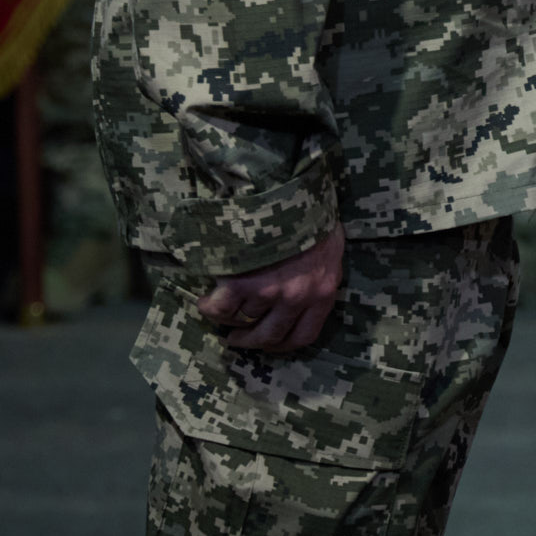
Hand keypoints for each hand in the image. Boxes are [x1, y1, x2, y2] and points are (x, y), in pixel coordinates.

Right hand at [196, 223, 343, 353]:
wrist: (288, 189)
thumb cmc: (311, 215)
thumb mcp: (329, 249)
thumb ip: (317, 278)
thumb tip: (300, 297)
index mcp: (323, 292)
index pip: (302, 337)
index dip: (281, 346)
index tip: (266, 343)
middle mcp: (297, 298)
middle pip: (268, 336)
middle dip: (248, 340)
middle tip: (236, 338)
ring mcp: (269, 291)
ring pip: (241, 319)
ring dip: (228, 317)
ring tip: (221, 307)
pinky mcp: (241, 282)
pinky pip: (220, 309)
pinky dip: (209, 308)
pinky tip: (206, 300)